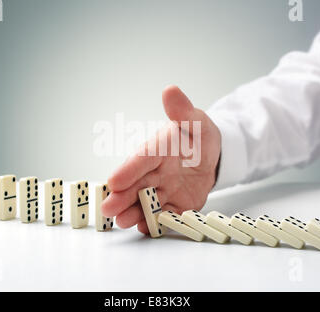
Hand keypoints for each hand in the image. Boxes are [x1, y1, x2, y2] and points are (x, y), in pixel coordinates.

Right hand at [101, 85, 221, 233]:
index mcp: (158, 148)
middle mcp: (156, 171)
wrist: (212, 159)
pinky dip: (156, 222)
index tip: (114, 181)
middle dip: (122, 197)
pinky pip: (165, 214)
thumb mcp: (196, 121)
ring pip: (147, 201)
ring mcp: (164, 190)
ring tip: (123, 221)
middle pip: (137, 184)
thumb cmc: (199, 136)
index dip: (129, 169)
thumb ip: (183, 111)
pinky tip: (146, 228)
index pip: (143, 158)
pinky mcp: (175, 205)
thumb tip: (170, 90)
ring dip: (134, 212)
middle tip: (107, 208)